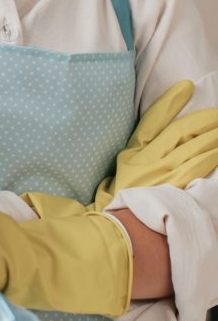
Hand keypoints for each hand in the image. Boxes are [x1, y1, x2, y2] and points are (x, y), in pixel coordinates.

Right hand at [22, 80, 217, 217]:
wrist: (119, 234)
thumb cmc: (114, 210)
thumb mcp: (112, 182)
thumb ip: (126, 167)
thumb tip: (133, 159)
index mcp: (132, 156)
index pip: (153, 122)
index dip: (170, 103)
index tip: (185, 87)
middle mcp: (152, 160)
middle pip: (181, 132)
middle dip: (202, 119)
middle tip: (217, 110)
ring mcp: (168, 173)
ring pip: (196, 146)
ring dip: (212, 135)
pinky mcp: (182, 188)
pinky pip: (201, 166)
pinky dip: (212, 154)